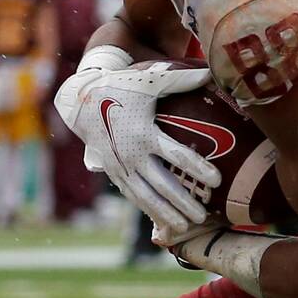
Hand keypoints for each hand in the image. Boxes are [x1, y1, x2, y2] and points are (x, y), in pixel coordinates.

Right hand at [54, 58, 222, 242]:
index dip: (197, 168)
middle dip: (184, 202)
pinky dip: (149, 210)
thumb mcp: (148, 79)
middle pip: (163, 185)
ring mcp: (121, 168)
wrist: (81, 100)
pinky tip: (164, 221)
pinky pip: (133, 196)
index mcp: (143, 133)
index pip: (176, 155)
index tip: (217, 181)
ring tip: (187, 226)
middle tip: (203, 215)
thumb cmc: (121, 87)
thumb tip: (210, 71)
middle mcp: (131, 155)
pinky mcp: (114, 174)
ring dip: (166, 213)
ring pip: (146, 197)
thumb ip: (180, 79)